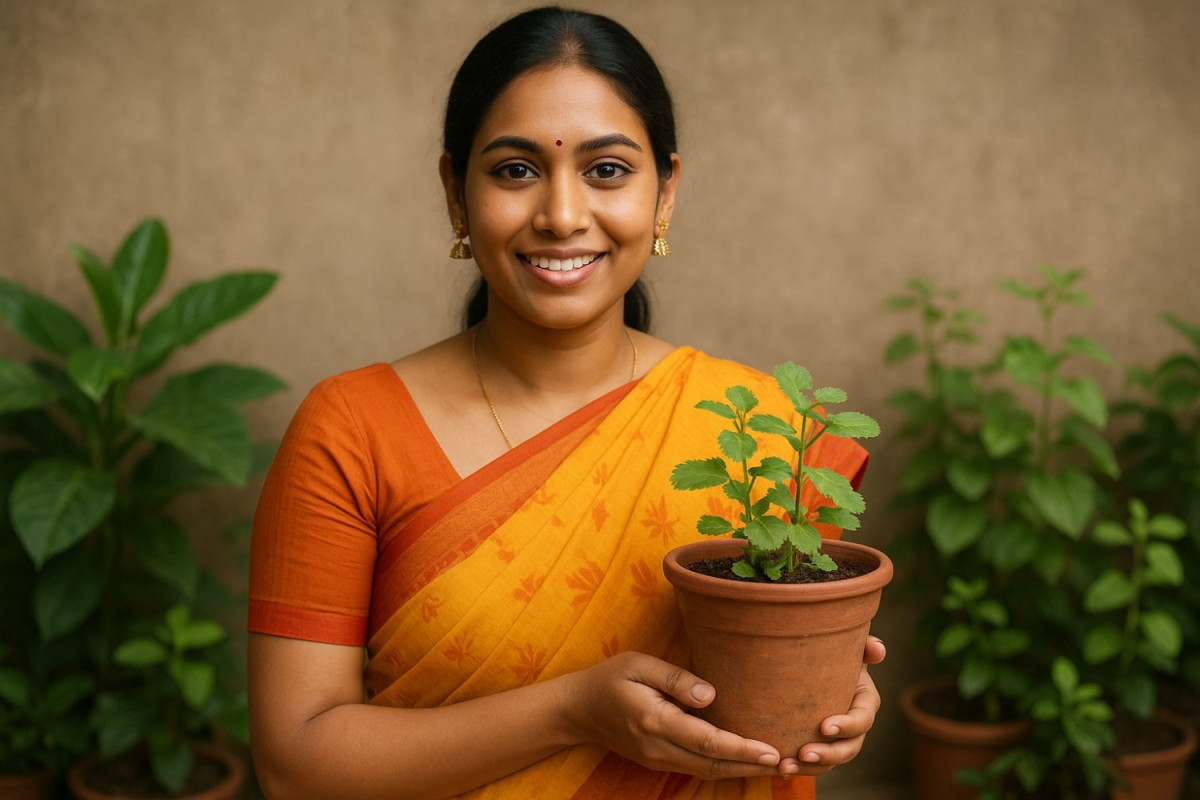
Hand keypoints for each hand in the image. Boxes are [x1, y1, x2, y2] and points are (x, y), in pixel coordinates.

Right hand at [566, 651, 785, 779]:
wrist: (578, 710)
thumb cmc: (609, 679)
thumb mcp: (637, 664)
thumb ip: (673, 677)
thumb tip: (710, 693)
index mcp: (654, 720)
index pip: (706, 740)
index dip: (741, 748)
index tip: (771, 750)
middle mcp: (659, 747)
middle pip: (713, 764)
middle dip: (752, 765)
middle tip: (788, 763)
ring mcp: (659, 759)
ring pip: (707, 771)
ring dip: (742, 770)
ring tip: (776, 765)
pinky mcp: (660, 761)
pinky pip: (698, 769)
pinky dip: (725, 768)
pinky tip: (746, 762)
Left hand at [786, 635, 886, 776]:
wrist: (809, 665)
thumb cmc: (831, 653)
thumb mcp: (847, 647)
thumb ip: (863, 645)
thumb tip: (878, 649)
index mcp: (864, 702)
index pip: (861, 720)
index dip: (847, 726)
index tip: (824, 726)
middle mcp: (855, 727)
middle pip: (849, 749)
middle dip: (828, 754)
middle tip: (803, 752)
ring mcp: (838, 741)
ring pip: (830, 763)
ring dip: (809, 768)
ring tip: (784, 767)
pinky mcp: (821, 747)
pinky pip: (814, 765)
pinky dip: (798, 769)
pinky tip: (779, 769)